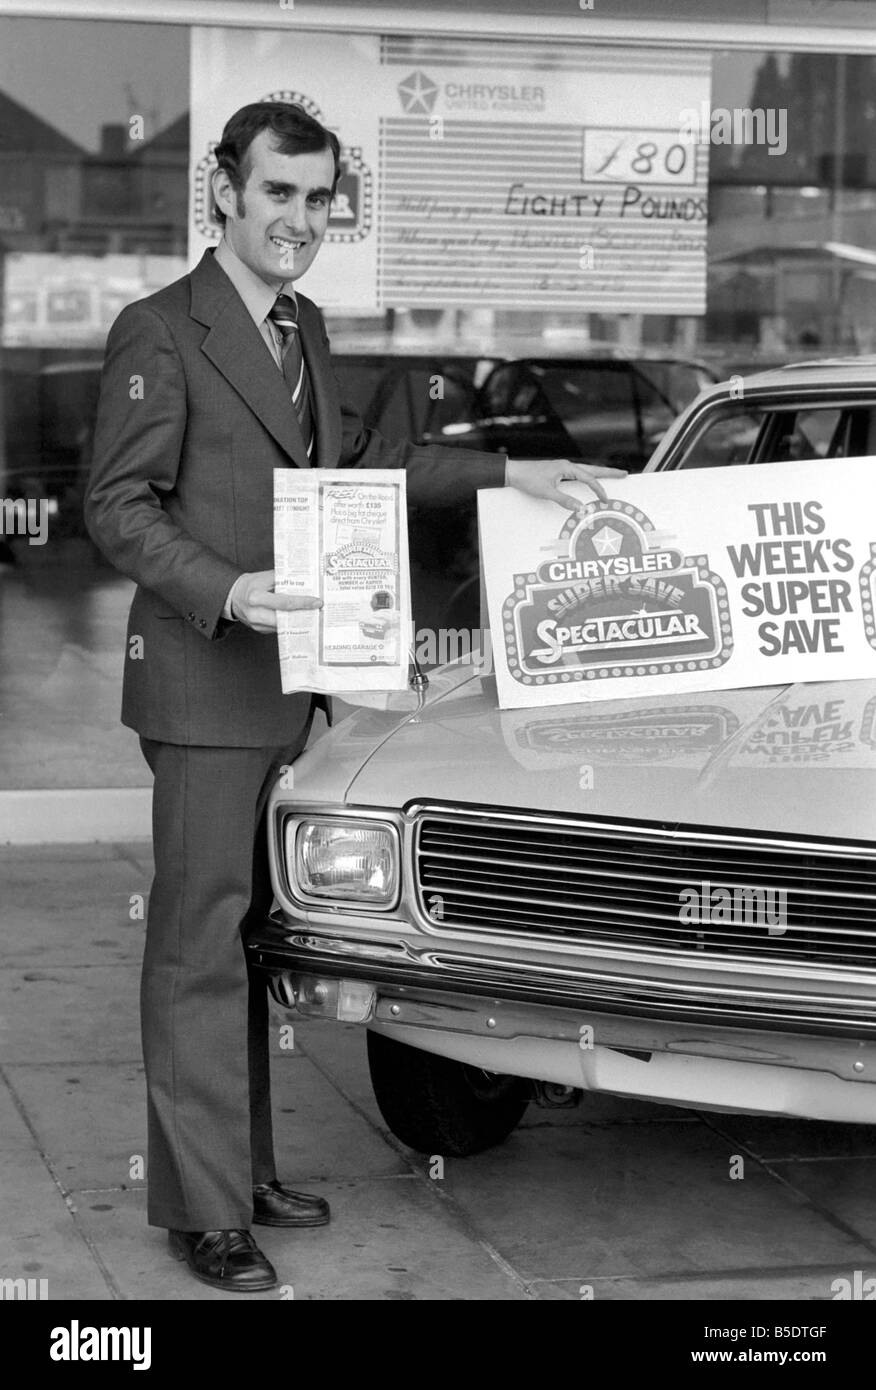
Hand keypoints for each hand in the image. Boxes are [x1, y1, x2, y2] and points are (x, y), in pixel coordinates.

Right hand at [231, 570, 321, 633]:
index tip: (317, 602)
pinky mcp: (259, 630)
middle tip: (319, 610)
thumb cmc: (251, 584)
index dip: (303, 603)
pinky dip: (289, 623)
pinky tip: (298, 618)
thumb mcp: (264, 577)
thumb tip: (304, 581)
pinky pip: (278, 628)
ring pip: (283, 625)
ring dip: (298, 620)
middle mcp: (255, 613)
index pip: (284, 602)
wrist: (233, 595)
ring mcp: (257, 624)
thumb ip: (282, 579)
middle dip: (304, 614)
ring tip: (312, 614)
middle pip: (286, 617)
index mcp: (256, 597)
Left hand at [505, 459, 626, 509]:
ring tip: (613, 475)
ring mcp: (564, 468)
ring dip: (600, 473)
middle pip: (593, 469)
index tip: (605, 499)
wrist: (514, 472)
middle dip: (609, 472)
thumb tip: (580, 508)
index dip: (598, 489)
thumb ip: (565, 500)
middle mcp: (567, 465)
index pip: (589, 478)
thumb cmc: (529, 480)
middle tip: (624, 473)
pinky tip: (591, 480)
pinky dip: (589, 477)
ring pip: (587, 471)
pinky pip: (579, 474)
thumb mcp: (547, 492)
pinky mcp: (559, 472)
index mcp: (567, 467)